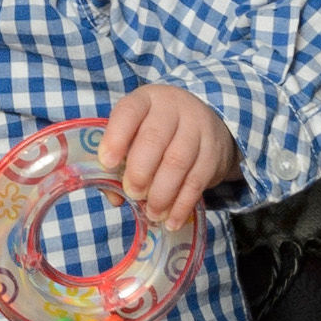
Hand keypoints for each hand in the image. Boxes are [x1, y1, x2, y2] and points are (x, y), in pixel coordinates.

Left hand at [99, 81, 238, 222]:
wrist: (206, 119)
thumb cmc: (157, 129)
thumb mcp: (135, 132)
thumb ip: (119, 160)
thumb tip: (114, 196)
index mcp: (146, 100)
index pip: (129, 112)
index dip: (116, 137)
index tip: (106, 162)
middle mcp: (173, 108)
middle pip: (155, 139)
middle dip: (140, 171)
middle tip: (133, 192)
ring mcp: (197, 128)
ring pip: (178, 162)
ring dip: (162, 193)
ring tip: (152, 213)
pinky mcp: (213, 153)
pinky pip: (197, 181)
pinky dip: (183, 204)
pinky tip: (171, 220)